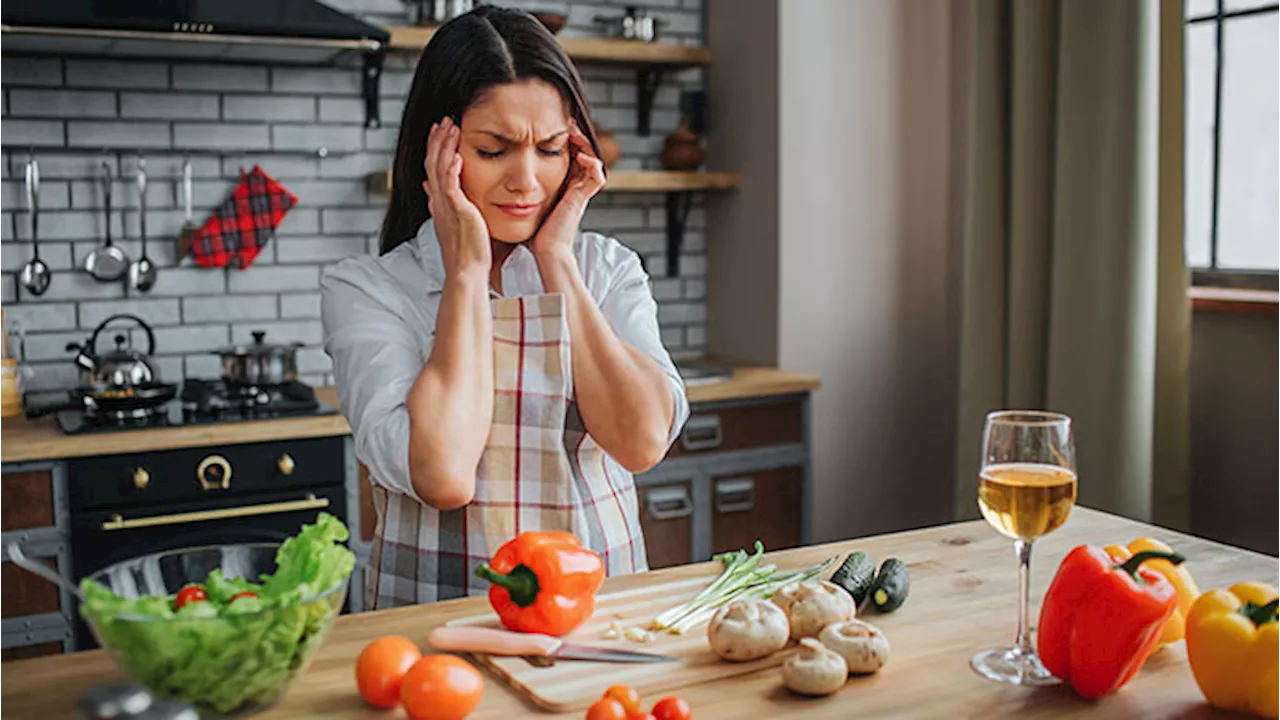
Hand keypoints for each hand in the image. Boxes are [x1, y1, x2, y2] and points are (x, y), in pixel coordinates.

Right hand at [424, 116, 489, 278]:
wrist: (467, 271)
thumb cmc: (466, 251)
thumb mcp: (451, 222)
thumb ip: (442, 203)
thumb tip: (429, 189)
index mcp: (438, 203)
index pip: (432, 169)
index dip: (435, 148)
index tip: (440, 131)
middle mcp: (438, 202)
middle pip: (432, 163)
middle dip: (438, 140)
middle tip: (444, 121)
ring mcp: (446, 206)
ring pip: (440, 170)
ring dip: (445, 147)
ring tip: (452, 128)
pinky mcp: (457, 212)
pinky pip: (451, 187)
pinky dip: (452, 169)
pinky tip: (457, 155)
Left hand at [529, 118, 605, 259]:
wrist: (545, 251)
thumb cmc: (534, 234)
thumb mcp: (523, 205)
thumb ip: (516, 193)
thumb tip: (494, 181)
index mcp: (562, 188)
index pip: (568, 158)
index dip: (563, 141)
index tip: (551, 128)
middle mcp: (574, 188)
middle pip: (583, 155)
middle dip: (576, 138)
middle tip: (567, 123)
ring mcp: (580, 193)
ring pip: (593, 160)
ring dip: (586, 144)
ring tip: (574, 132)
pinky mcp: (582, 199)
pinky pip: (597, 176)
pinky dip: (592, 163)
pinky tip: (578, 154)